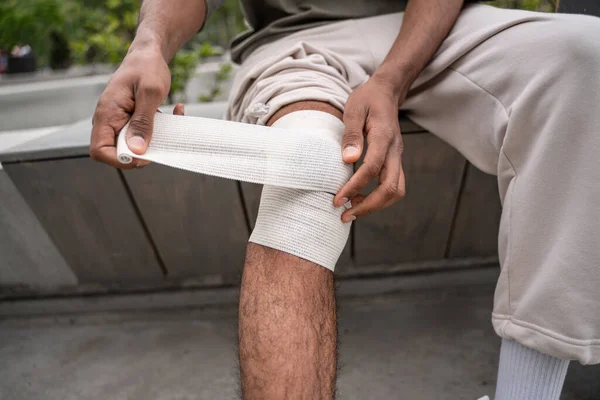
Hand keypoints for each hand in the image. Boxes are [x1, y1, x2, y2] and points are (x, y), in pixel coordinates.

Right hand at [90, 44, 170, 168]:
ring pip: (133, 145)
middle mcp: (109, 120)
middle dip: (142, 152)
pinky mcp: (132, 120)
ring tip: (172, 123)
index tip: (143, 157)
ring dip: (156, 140)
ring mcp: (120, 121)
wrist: (149, 54)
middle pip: (117, 152)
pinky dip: (161, 129)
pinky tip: (175, 112)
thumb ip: (143, 122)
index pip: (99, 150)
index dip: (119, 160)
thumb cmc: (146, 67)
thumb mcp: (149, 93)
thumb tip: (137, 150)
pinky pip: (143, 134)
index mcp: (106, 114)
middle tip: (162, 143)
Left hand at [334, 76, 405, 221]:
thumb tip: (348, 160)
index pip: (372, 169)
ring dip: (375, 205)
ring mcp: (397, 157)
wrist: (387, 92)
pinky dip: (378, 197)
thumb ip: (351, 135)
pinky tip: (358, 198)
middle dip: (368, 206)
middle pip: (391, 188)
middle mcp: (395, 151)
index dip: (355, 187)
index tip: (338, 200)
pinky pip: (392, 185)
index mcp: (384, 137)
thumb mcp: (353, 110)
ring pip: (396, 190)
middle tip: (344, 215)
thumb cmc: (367, 99)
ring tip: (351, 210)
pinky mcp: (394, 161)